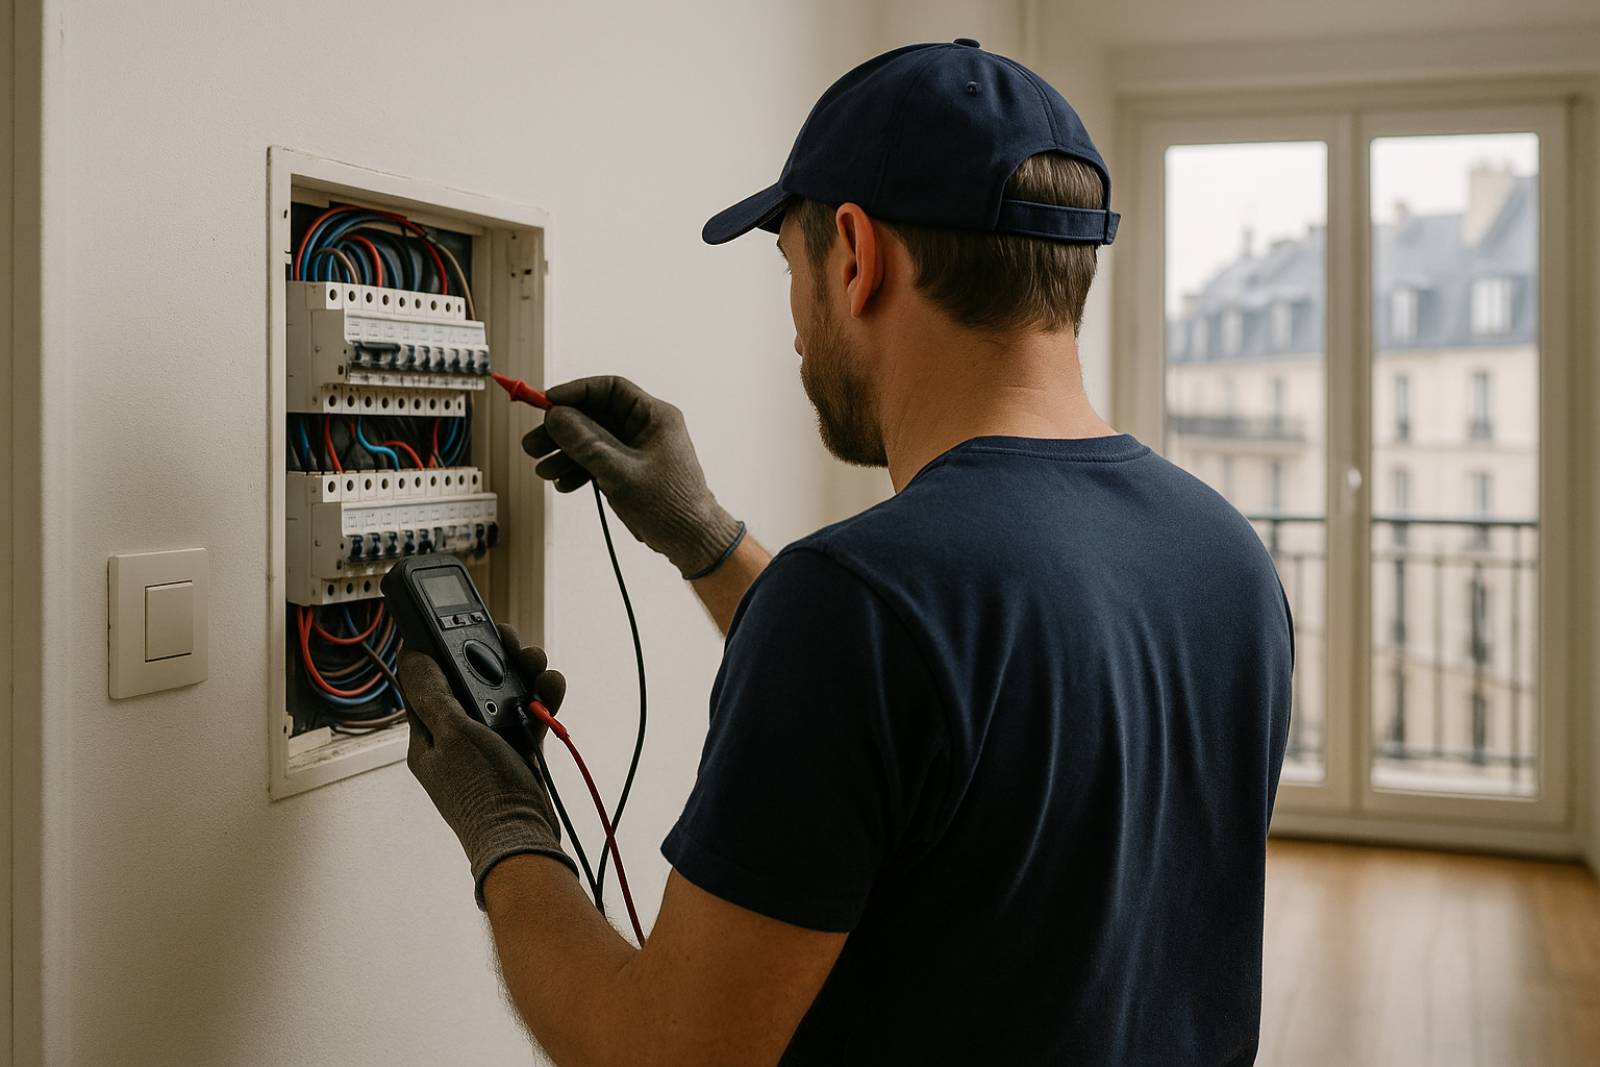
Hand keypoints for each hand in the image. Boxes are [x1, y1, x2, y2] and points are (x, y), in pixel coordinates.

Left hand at [398, 624, 577, 907]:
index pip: (427, 680)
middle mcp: (456, 737)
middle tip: (507, 636)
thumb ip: (433, 693)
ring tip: (536, 660)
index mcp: (428, 735)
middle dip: (491, 656)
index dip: (442, 649)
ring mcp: (487, 744)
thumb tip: (411, 655)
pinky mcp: (516, 751)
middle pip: (470, 681)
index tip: (458, 622)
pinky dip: (539, 698)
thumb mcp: (453, 735)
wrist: (523, 838)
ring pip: (502, 693)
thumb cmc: (483, 794)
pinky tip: (551, 685)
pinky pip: (527, 713)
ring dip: (521, 673)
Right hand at [522, 376, 744, 578]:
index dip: (575, 392)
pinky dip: (579, 470)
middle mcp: (646, 428)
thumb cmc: (668, 505)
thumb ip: (586, 442)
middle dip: (562, 430)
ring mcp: (638, 450)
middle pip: (595, 416)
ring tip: (542, 471)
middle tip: (532, 445)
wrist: (689, 540)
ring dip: (565, 454)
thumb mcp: (619, 471)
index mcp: (654, 417)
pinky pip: (599, 461)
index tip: (546, 403)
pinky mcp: (631, 470)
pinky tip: (563, 484)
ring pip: (592, 441)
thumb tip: (556, 416)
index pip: (610, 389)